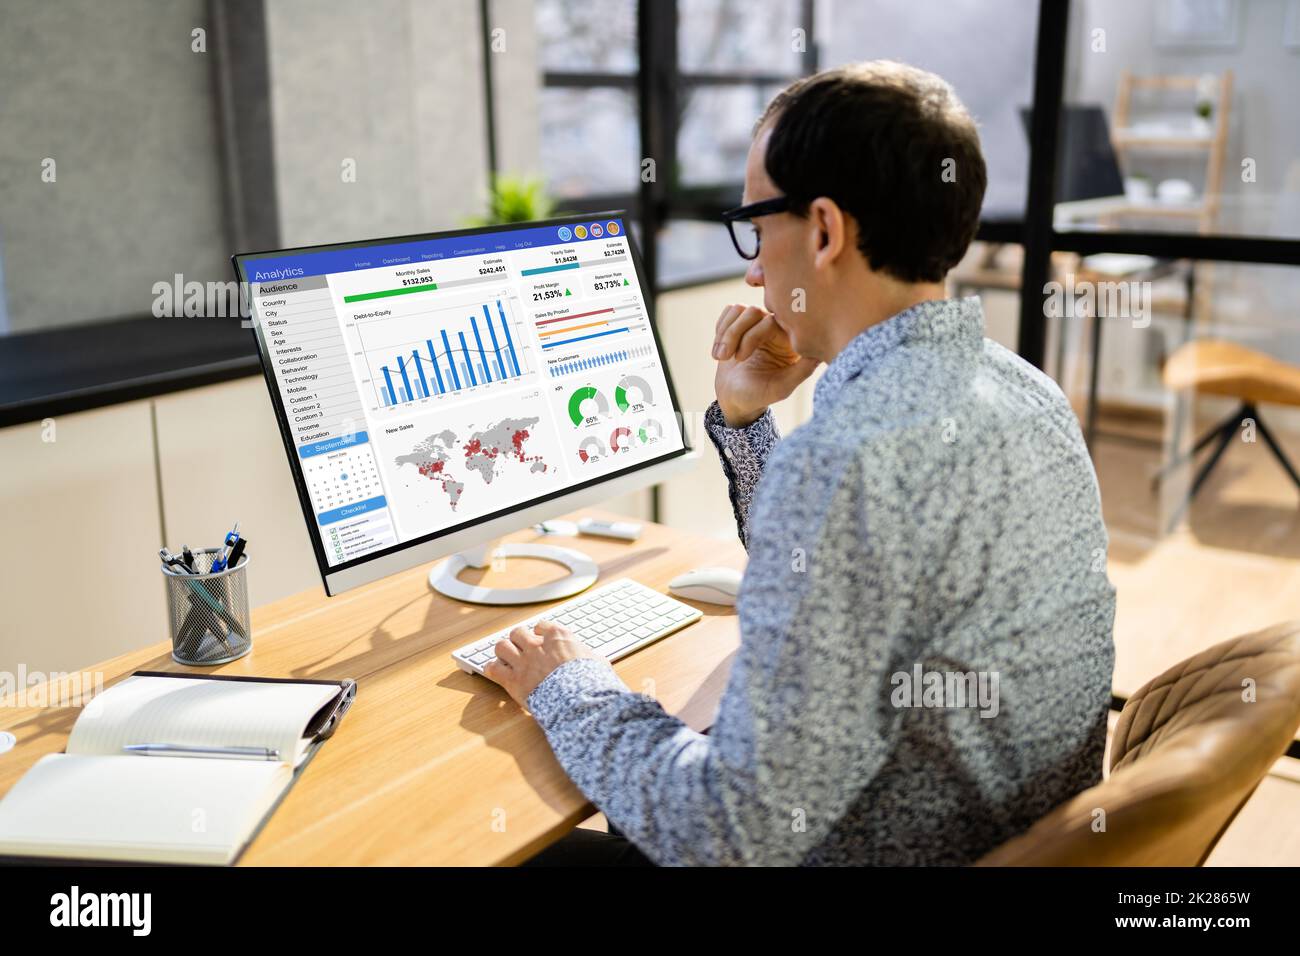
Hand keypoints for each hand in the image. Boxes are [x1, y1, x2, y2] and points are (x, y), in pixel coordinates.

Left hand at [482, 620, 604, 706]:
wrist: (578, 700)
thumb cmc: (591, 682)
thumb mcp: (597, 663)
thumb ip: (590, 657)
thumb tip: (596, 661)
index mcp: (558, 638)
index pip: (542, 626)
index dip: (539, 632)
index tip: (540, 637)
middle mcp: (537, 646)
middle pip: (517, 633)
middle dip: (518, 640)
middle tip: (521, 649)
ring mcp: (523, 662)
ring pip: (501, 646)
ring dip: (503, 652)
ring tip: (506, 658)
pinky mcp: (513, 681)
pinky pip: (492, 669)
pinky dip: (492, 669)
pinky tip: (496, 672)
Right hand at [712, 304, 818, 426]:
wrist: (735, 399)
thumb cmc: (759, 396)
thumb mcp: (781, 388)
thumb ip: (802, 371)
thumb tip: (820, 354)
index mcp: (789, 341)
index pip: (770, 321)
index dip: (751, 336)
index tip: (740, 359)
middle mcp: (775, 329)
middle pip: (752, 311)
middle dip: (734, 335)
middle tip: (726, 358)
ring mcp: (757, 324)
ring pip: (739, 310)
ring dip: (724, 334)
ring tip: (720, 356)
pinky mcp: (740, 323)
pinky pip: (729, 312)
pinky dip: (719, 330)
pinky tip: (719, 351)